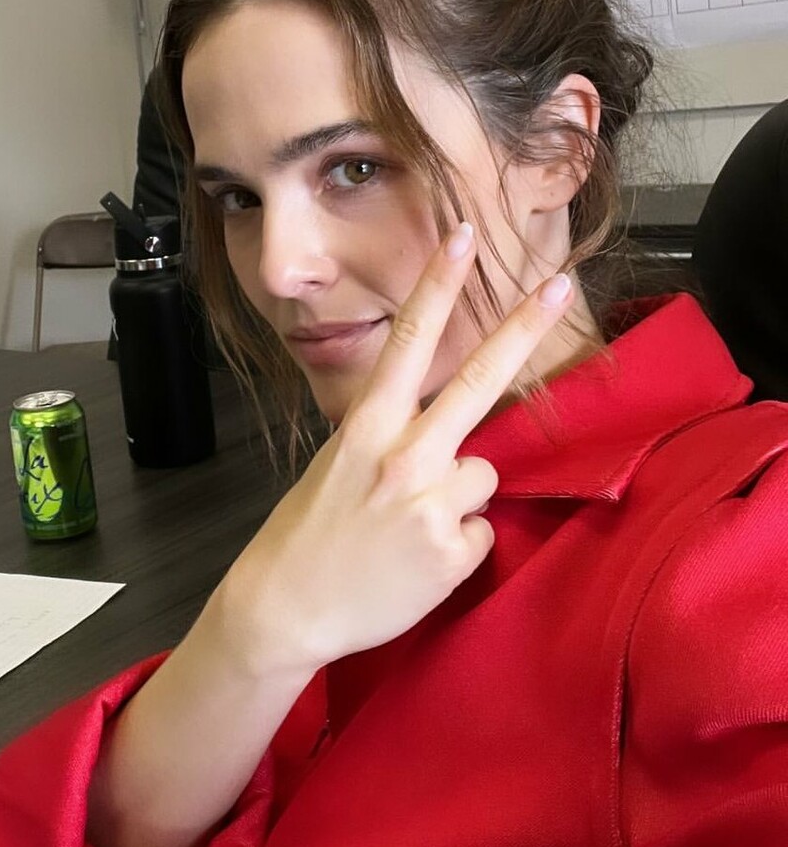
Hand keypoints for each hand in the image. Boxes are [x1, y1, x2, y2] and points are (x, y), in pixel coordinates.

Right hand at [218, 228, 573, 678]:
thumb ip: (391, 439)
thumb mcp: (337, 465)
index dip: (438, 285)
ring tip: (409, 527)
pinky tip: (416, 561)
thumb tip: (447, 438)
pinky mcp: (451, 551)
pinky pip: (479, 533)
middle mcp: (403, 456)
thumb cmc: (309, 534)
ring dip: (459, 497)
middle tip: (561, 284)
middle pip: (476, 381)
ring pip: (483, 475)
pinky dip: (457, 547)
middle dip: (522, 328)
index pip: (407, 340)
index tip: (464, 236)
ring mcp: (431, 503)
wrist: (286, 609)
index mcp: (367, 427)